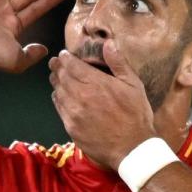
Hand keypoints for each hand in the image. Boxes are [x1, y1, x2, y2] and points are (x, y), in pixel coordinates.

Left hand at [49, 41, 156, 168]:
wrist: (131, 148)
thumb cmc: (136, 115)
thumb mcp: (133, 85)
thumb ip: (118, 63)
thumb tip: (108, 43)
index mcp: (96, 83)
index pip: (72, 65)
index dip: (65, 58)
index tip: (63, 55)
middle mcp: (80, 96)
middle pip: (61, 76)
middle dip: (57, 67)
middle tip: (55, 63)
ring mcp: (73, 112)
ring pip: (57, 91)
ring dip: (56, 82)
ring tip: (56, 77)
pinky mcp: (70, 127)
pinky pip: (59, 108)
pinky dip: (57, 98)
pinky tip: (60, 96)